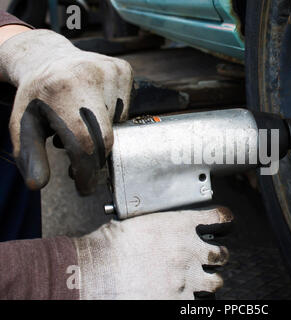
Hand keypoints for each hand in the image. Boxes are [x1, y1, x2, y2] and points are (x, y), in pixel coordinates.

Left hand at [0, 29, 132, 194]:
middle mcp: (91, 74)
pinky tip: (94, 108)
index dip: (87, 170)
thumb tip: (38, 184)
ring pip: (117, 126)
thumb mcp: (23, 124)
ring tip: (81, 125)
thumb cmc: (37, 96)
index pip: (85, 141)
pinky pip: (125, 111)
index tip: (84, 187)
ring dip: (101, 136)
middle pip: (105, 137)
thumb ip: (30, 155)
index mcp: (62, 88)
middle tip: (80, 165)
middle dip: (94, 159)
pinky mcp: (124, 70)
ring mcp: (112, 71)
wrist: (49, 58)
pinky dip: (112, 119)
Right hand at [73, 207, 232, 299]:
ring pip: (215, 282)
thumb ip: (159, 225)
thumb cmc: (109, 247)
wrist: (94, 273)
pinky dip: (193, 301)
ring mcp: (186, 279)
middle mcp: (189, 252)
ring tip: (200, 282)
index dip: (224, 220)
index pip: (217, 219)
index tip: (225, 222)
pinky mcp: (178, 302)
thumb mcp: (137, 223)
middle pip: (221, 255)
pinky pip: (197, 304)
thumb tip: (161, 229)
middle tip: (210, 259)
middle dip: (217, 257)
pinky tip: (185, 297)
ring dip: (209, 281)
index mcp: (180, 226)